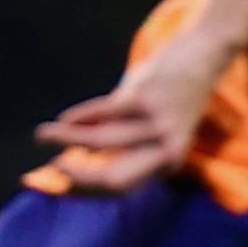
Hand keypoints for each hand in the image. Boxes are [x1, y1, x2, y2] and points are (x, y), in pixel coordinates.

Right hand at [32, 26, 240, 193]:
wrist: (204, 56)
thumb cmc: (171, 94)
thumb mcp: (153, 127)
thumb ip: (122, 144)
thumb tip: (78, 158)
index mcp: (169, 163)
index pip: (121, 189)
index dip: (86, 191)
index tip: (59, 186)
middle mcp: (167, 150)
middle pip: (113, 179)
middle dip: (77, 178)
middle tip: (52, 167)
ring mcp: (157, 125)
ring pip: (101, 142)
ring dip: (66, 140)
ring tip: (43, 135)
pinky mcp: (145, 99)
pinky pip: (101, 112)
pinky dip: (78, 117)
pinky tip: (63, 119)